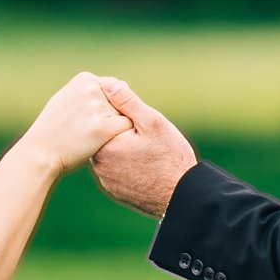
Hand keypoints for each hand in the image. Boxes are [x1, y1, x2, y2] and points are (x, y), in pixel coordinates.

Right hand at [28, 71, 130, 173]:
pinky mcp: (103, 127)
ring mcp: (97, 107)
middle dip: (113, 116)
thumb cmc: (55, 129)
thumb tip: (120, 85)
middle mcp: (92, 89)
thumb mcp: (67, 99)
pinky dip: (121, 137)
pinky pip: (126, 128)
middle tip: (91, 129)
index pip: (115, 88)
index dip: (108, 107)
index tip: (92, 119)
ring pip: (125, 115)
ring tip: (91, 137)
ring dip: (115, 127)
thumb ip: (90, 91)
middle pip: (121, 101)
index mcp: (85, 79)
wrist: (40, 153)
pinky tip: (103, 143)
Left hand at [90, 79, 199, 219]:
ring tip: (145, 149)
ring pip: (109, 153)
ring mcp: (105, 180)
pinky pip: (115, 169)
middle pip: (104, 137)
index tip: (137, 118)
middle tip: (144, 134)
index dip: (119, 113)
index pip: (101, 119)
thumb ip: (128, 102)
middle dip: (119, 130)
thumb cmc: (170, 158)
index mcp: (105, 145)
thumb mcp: (153, 122)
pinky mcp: (114, 190)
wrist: (181, 196)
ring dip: (121, 147)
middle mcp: (99, 164)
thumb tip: (109, 84)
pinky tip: (142, 163)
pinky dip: (125, 164)